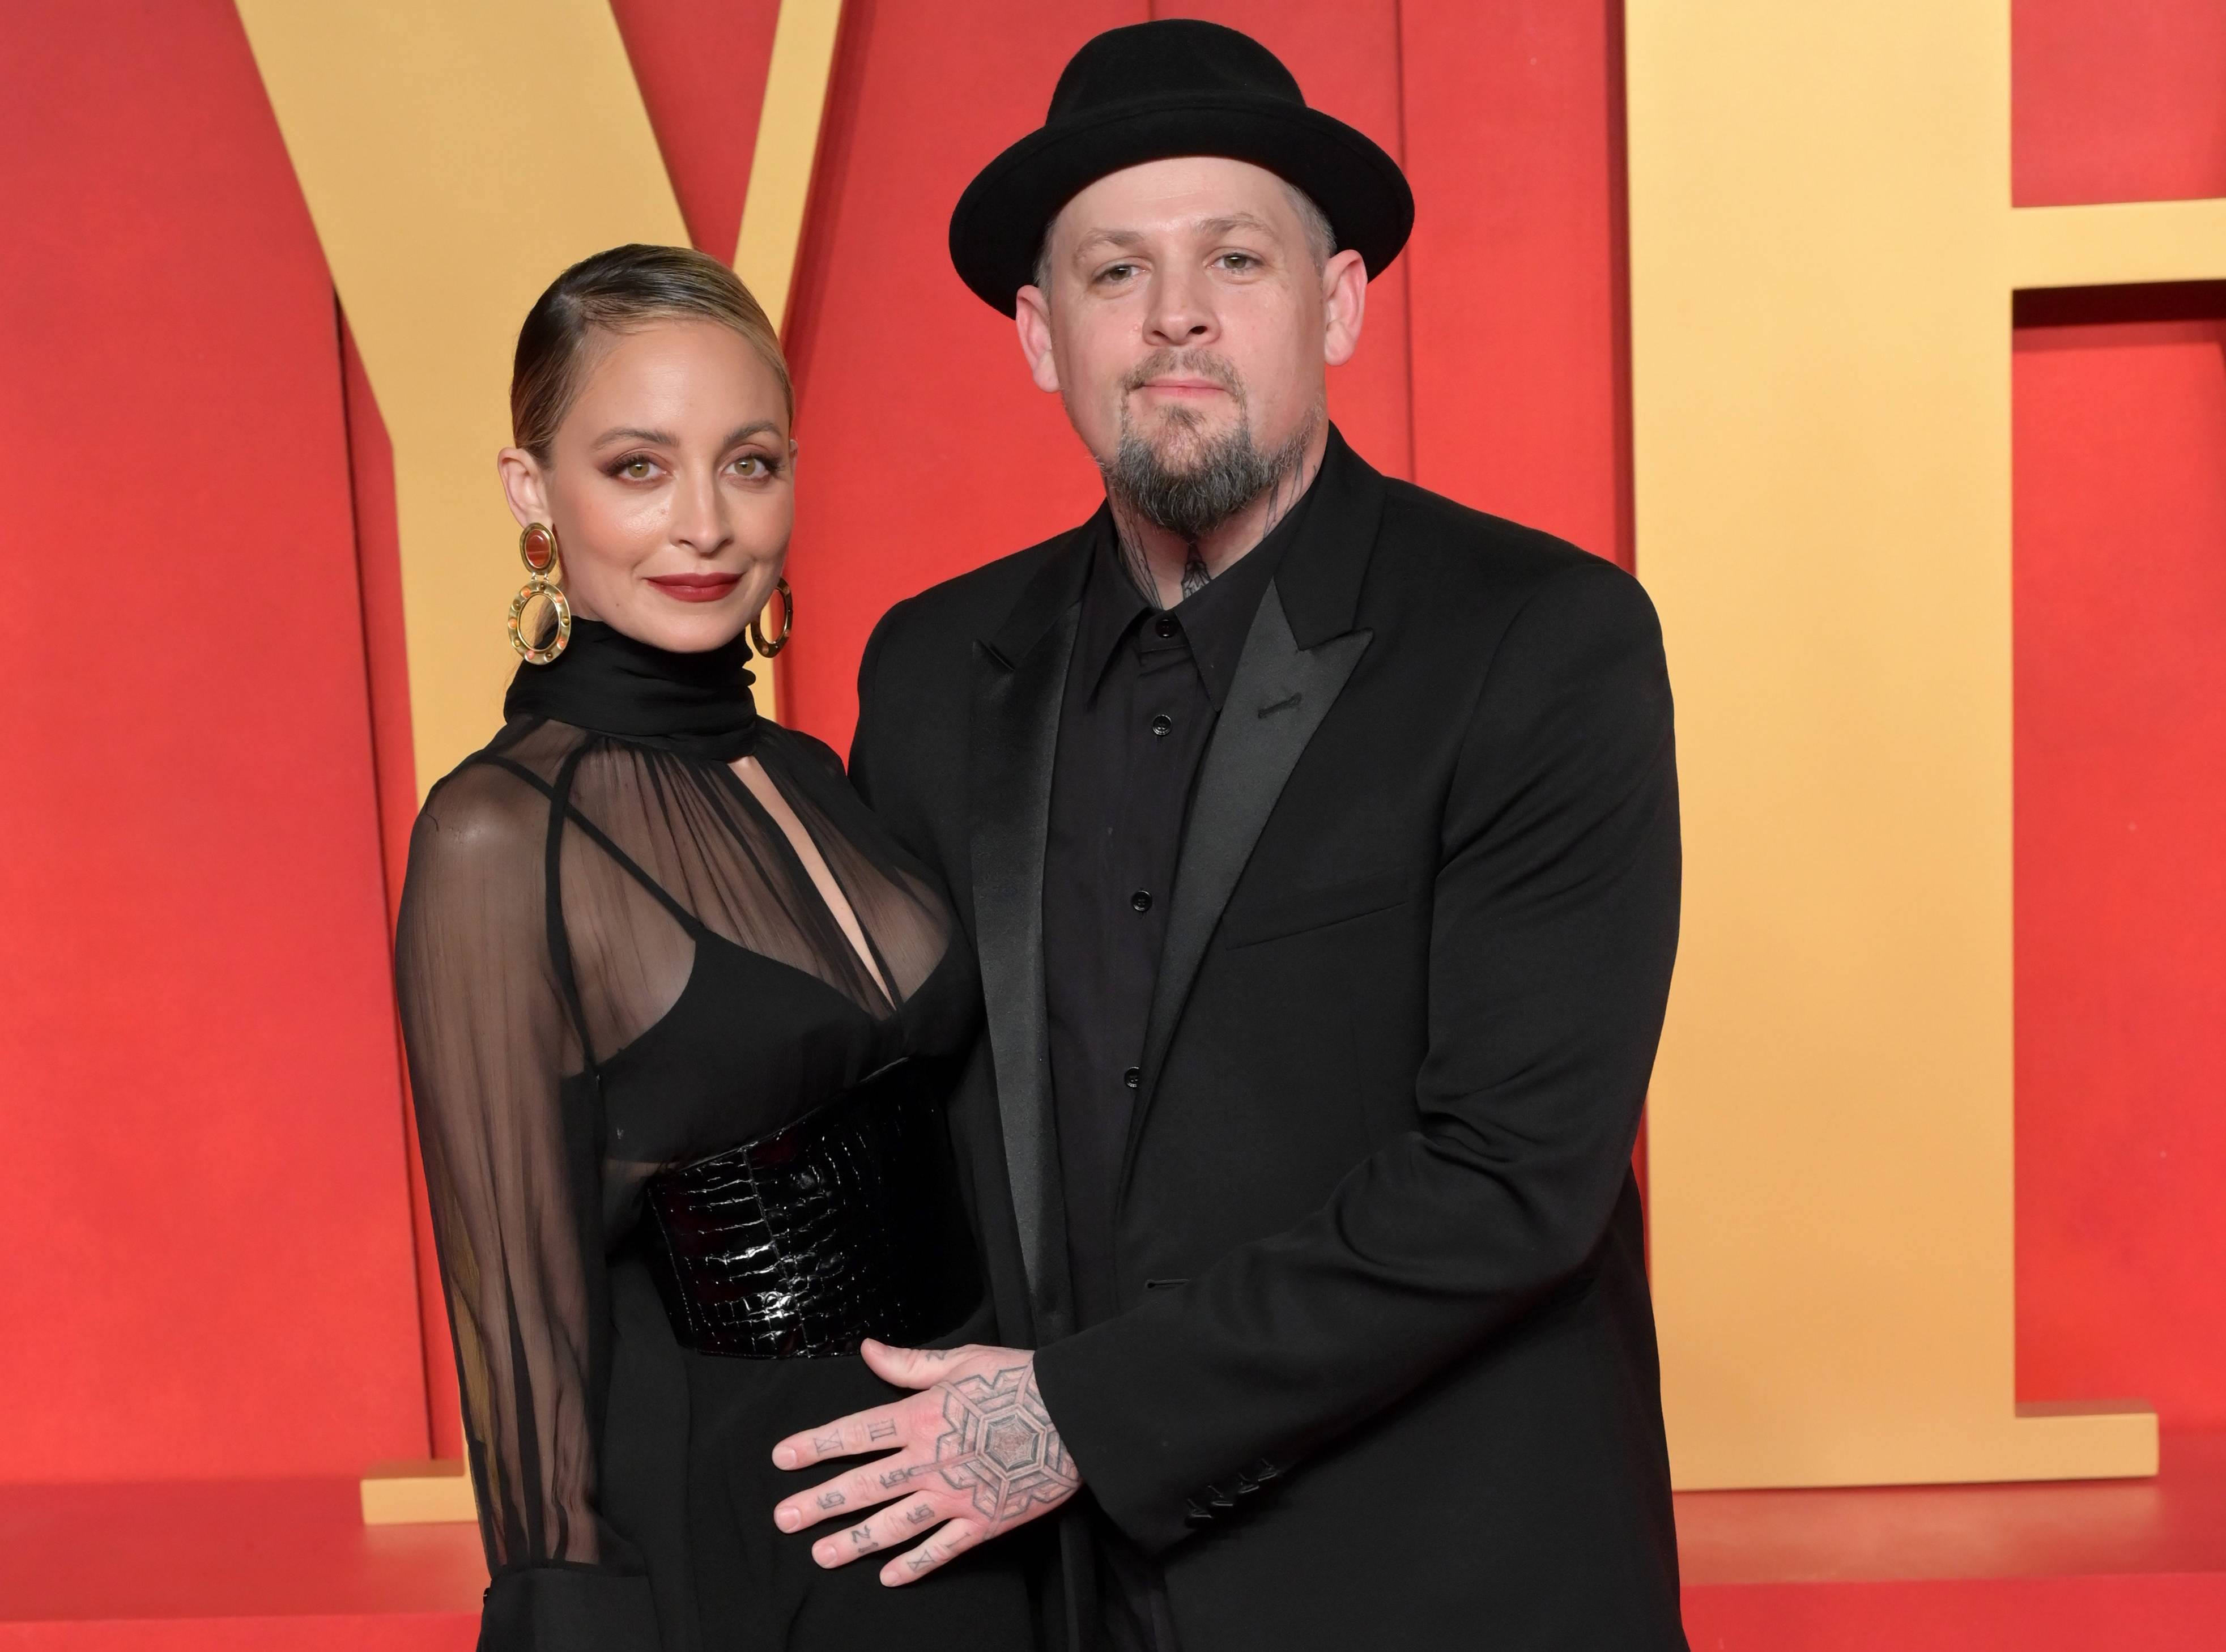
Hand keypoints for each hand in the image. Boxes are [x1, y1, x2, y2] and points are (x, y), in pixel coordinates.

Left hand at [772, 1340, 1080, 1585]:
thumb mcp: (961, 1360)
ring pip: (893, 1524)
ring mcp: (954, 1497)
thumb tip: (867, 1350)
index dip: (816, 1445)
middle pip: (863, 1485)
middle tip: (784, 1518)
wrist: (1072, 1416)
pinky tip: (888, 1577)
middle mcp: (928, 1462)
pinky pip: (940, 1550)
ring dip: (854, 1541)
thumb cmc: (1019, 1382)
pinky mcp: (982, 1522)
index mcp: (920, 1417)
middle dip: (820, 1502)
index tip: (783, 1458)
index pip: (855, 1433)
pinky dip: (913, 1565)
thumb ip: (909, 1363)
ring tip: (821, 1554)